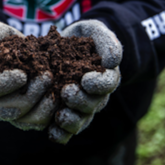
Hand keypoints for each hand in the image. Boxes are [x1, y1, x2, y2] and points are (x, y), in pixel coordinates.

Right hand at [0, 22, 54, 128]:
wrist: (18, 50)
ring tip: (55, 88)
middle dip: (30, 94)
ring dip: (42, 106)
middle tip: (48, 77)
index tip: (23, 75)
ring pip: (25, 119)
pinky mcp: (26, 118)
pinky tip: (59, 100)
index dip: (6, 84)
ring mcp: (9, 112)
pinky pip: (37, 123)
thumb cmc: (3, 41)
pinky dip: (49, 114)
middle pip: (10, 108)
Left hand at [48, 20, 122, 143]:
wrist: (70, 44)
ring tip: (60, 117)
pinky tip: (52, 133)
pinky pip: (66, 127)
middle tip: (67, 92)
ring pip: (81, 119)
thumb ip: (107, 41)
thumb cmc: (86, 37)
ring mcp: (81, 105)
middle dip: (81, 101)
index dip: (98, 84)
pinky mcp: (65, 110)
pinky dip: (61, 133)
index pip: (107, 83)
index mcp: (106, 76)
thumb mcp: (96, 31)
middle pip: (92, 104)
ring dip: (72, 120)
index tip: (86, 80)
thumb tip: (112, 62)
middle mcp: (96, 95)